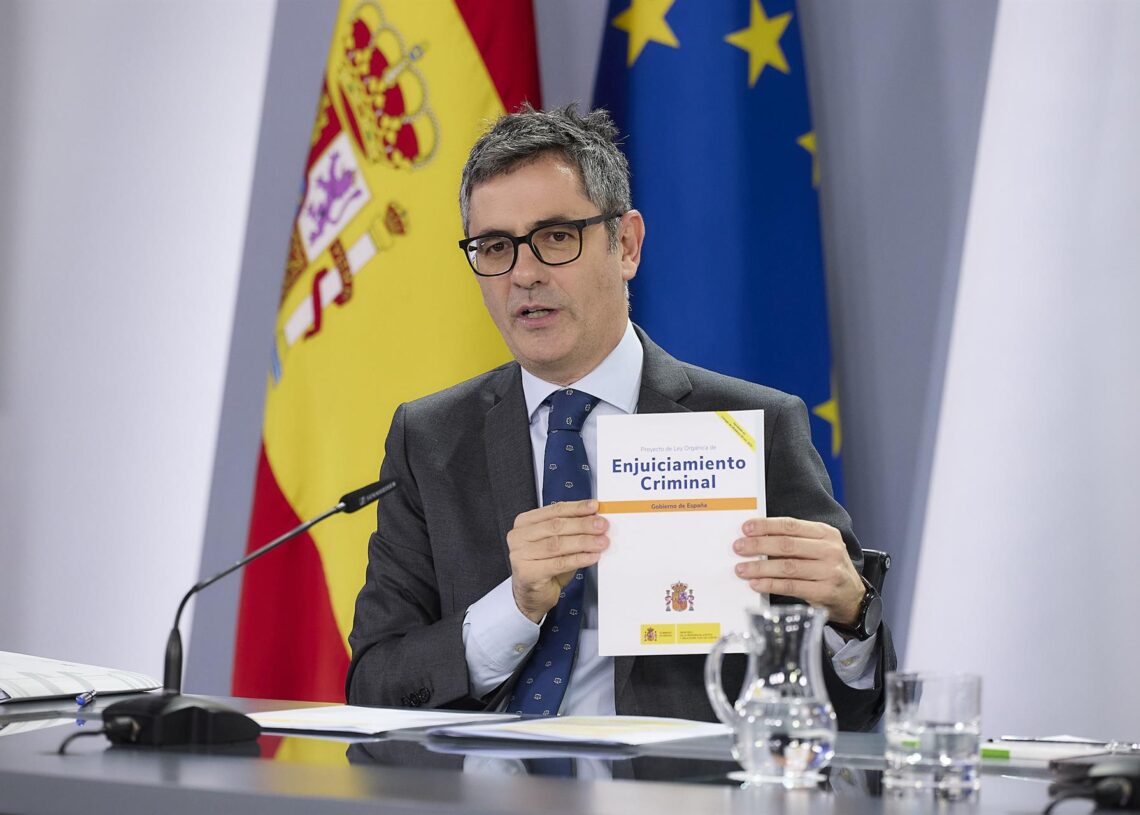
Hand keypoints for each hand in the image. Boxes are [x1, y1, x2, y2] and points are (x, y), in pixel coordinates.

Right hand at [507, 499, 608, 622]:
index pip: (554, 510)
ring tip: (601, 542)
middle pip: (556, 526)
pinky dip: (578, 559)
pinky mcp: (528, 573)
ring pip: (558, 544)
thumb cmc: (544, 565)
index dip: (576, 508)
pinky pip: (559, 563)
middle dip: (582, 524)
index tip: (594, 507)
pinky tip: (592, 556)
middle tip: (602, 525)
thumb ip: (570, 529)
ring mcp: (520, 555)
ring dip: (584, 542)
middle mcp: (519, 536)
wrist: (531, 594)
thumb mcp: (556, 542)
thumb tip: (594, 520)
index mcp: (525, 522)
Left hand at [733, 517, 864, 625]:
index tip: (746, 528)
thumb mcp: (819, 548)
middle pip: (787, 545)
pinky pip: (791, 586)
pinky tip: (756, 584)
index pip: (791, 525)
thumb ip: (794, 540)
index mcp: (826, 533)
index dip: (766, 526)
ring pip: (787, 566)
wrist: (853, 597)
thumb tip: (757, 538)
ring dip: (760, 567)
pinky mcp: (824, 591)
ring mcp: (829, 571)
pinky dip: (770, 584)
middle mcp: (830, 550)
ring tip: (742, 569)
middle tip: (739, 547)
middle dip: (758, 545)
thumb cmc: (828, 568)